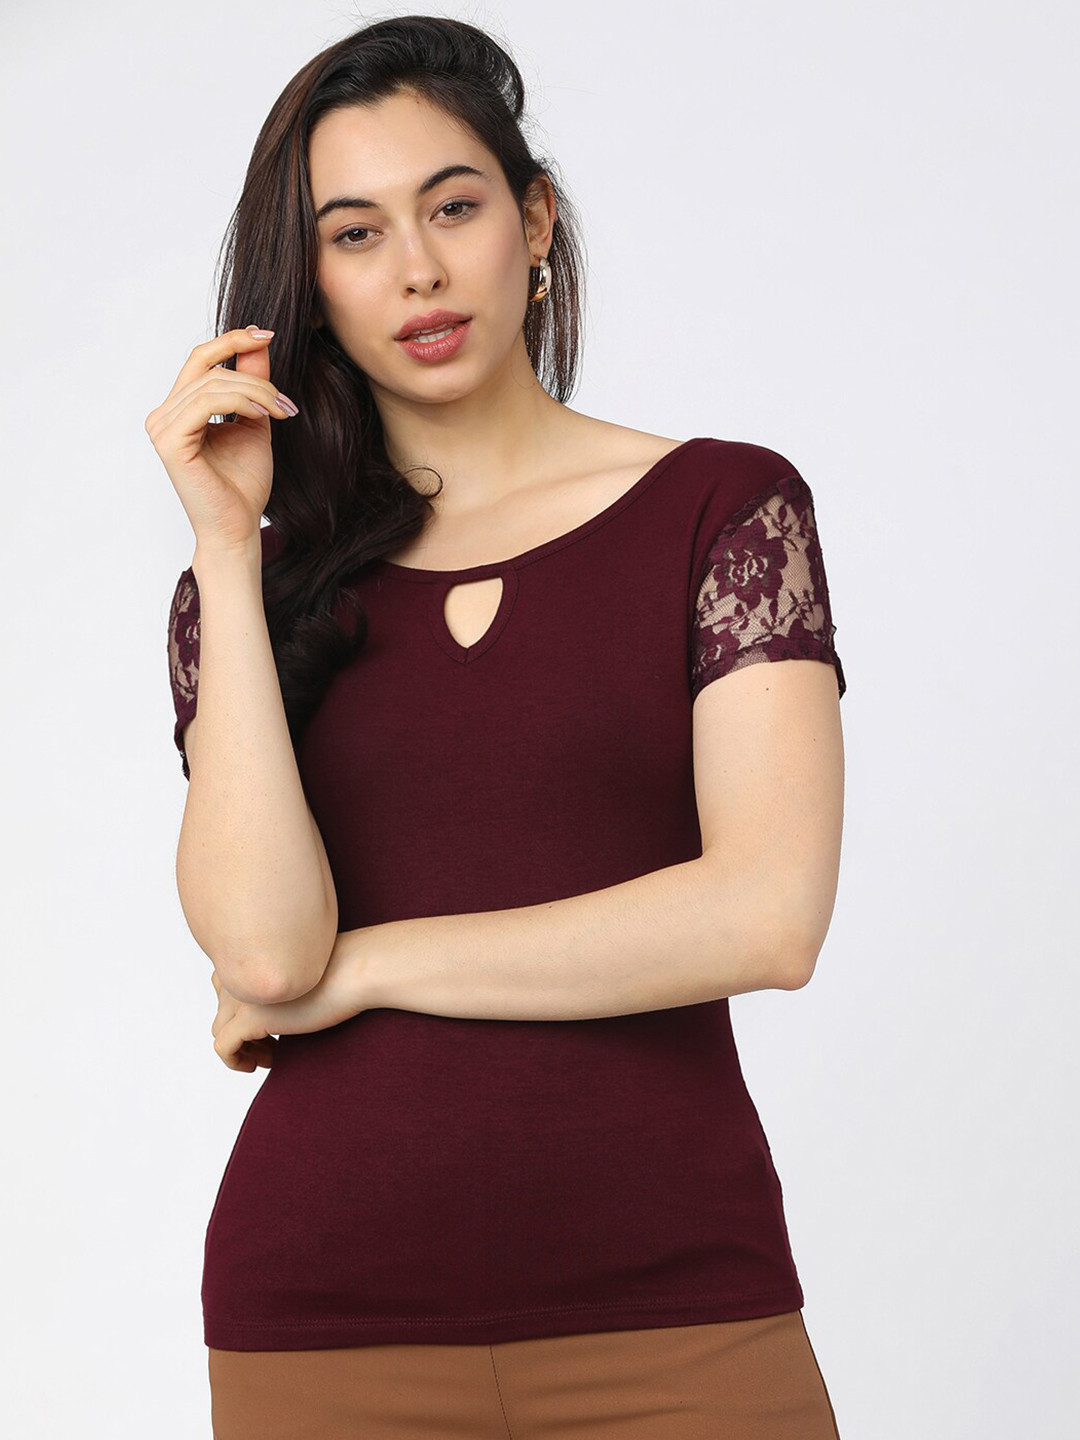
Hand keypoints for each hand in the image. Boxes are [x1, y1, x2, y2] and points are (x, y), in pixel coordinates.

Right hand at [144, 326, 300, 553]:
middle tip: (284, 397)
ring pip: (212, 384)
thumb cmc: (243, 484)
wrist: (239, 526)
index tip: (267, 334)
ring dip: (256, 392)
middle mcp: (164, 414)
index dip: (231, 341)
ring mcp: (163, 427)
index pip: (201, 359)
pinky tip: (262, 414)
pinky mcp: (170, 442)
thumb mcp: (255, 421)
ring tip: (281, 411)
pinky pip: (206, 402)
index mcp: (180, 409)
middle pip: (207, 366)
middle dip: (251, 372)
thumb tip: (259, 341)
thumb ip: (253, 382)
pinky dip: (240, 401)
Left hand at [210, 931, 368, 1072]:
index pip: (224, 984)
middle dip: (241, 1028)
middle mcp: (240, 973)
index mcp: (252, 955)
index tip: (266, 1022)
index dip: (241, 1006)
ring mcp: (242, 996)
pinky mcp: (249, 1019)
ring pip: (220, 1029)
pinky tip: (258, 1065)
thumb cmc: (342, 967)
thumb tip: (277, 1007)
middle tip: (269, 1044)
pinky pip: (223, 1048)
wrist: (357, 969)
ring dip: (241, 1046)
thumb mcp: (303, 970)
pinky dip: (235, 1061)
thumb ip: (282, 981)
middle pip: (222, 1009)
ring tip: (268, 1056)